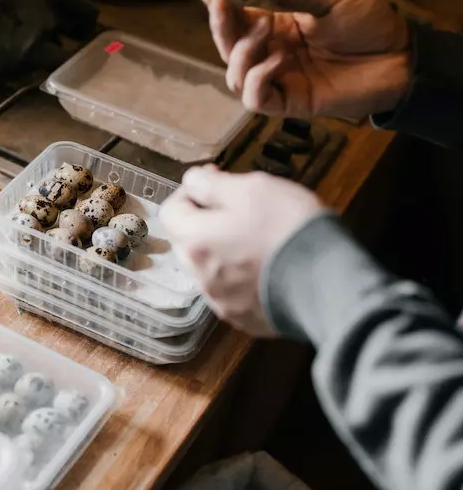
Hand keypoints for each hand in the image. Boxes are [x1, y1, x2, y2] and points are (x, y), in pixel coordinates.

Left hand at [160, 166, 322, 335]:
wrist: (329, 282)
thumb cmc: (288, 227)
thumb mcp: (253, 188)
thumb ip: (213, 185)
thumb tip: (192, 182)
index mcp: (196, 240)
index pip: (171, 212)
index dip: (189, 192)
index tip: (214, 180)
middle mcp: (200, 275)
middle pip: (187, 242)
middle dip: (204, 222)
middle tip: (236, 208)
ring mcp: (221, 301)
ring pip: (208, 269)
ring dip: (221, 251)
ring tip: (255, 239)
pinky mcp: (244, 319)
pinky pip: (231, 293)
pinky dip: (240, 277)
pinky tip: (266, 267)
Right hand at [203, 0, 410, 118]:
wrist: (400, 58)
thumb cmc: (368, 26)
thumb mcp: (328, 0)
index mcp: (278, 28)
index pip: (238, 21)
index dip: (221, 9)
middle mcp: (271, 55)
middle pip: (229, 48)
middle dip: (222, 26)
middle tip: (224, 3)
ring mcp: (279, 80)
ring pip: (236, 75)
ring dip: (243, 51)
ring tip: (268, 26)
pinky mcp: (289, 103)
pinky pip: (256, 98)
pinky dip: (259, 79)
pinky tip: (279, 58)